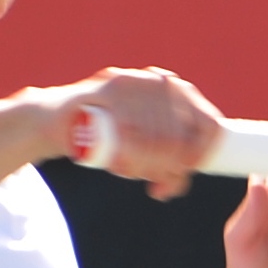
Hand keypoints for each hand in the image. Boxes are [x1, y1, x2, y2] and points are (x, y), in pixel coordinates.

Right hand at [52, 67, 224, 200]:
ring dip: (146, 168)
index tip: (185, 172)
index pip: (209, 123)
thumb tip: (181, 178)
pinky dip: (128, 160)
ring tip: (131, 174)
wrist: (58, 118)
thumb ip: (166, 148)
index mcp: (176, 90)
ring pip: (156, 140)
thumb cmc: (106, 133)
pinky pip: (131, 134)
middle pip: (180, 138)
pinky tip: (121, 167)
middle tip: (156, 185)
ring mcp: (136, 83)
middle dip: (169, 170)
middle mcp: (160, 82)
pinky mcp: (109, 91)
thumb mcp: (142, 138)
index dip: (202, 154)